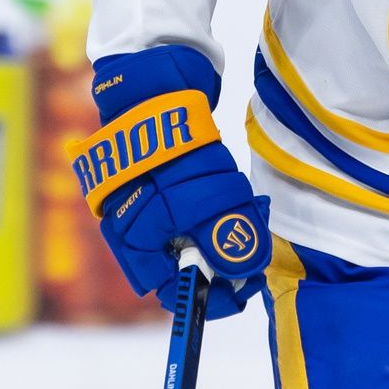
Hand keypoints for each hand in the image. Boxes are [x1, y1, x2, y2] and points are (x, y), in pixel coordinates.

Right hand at [70, 46, 270, 319]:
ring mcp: (146, 207)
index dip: (208, 297)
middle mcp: (134, 232)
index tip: (243, 290)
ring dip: (225, 231)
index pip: (170, 292)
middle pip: (185, 266)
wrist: (152, 92)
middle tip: (254, 248)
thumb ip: (221, 237)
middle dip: (223, 260)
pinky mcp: (163, 183)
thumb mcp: (201, 199)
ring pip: (194, 237)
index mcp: (133, 244)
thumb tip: (241, 272)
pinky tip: (235, 192)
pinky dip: (218, 207)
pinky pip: (193, 210)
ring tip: (249, 210)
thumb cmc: (169, 149)